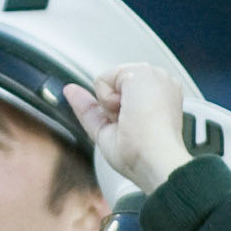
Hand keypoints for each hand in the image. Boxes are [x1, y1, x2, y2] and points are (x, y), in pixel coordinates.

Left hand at [65, 62, 195, 195]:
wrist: (156, 159)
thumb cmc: (142, 155)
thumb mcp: (109, 131)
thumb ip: (90, 108)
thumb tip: (69, 90)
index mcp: (161, 99)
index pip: (123, 95)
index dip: (116, 114)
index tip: (131, 130)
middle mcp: (160, 84)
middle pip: (115, 87)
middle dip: (114, 107)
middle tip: (132, 126)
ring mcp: (152, 75)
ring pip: (109, 82)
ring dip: (111, 104)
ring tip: (132, 119)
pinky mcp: (141, 70)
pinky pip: (102, 80)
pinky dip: (106, 99)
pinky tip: (128, 110)